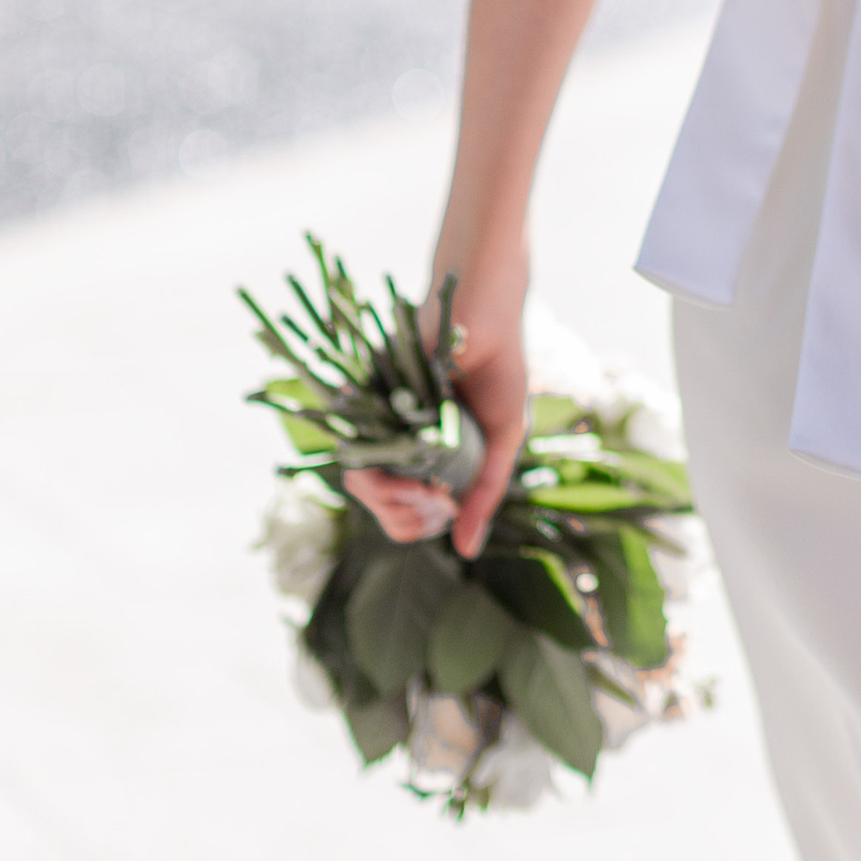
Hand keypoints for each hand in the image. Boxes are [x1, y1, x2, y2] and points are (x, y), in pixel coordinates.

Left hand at [340, 252, 528, 563]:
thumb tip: (467, 550)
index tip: (442, 508)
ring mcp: (382, 426)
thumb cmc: (500, 371)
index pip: (408, 518)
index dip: (419, 525)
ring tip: (421, 484)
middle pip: (381, 510)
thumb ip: (485, 492)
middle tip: (433, 496)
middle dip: (405, 515)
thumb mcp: (503, 437)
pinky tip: (409, 467)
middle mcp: (402, 447)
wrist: (482, 310)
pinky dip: (380, 470)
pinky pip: (356, 452)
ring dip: (392, 498)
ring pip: (363, 488)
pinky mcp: (365, 402)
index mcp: (433, 460)